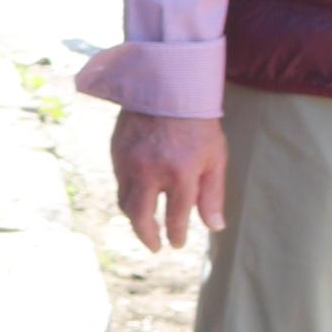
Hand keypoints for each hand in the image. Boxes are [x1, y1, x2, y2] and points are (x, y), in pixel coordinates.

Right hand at [111, 110, 226, 252]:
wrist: (168, 86)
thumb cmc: (198, 122)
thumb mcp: (215, 157)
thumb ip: (213, 194)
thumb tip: (214, 227)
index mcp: (180, 173)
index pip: (175, 216)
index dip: (176, 234)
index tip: (176, 243)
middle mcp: (150, 171)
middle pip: (140, 217)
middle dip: (148, 236)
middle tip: (155, 246)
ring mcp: (129, 161)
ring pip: (126, 202)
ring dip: (135, 218)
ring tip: (145, 225)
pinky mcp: (116, 152)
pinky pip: (120, 182)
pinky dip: (129, 194)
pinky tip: (139, 195)